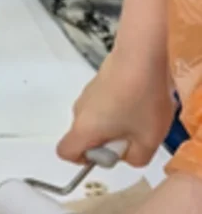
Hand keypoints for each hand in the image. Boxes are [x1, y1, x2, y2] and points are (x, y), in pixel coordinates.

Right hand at [57, 50, 174, 166]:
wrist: (143, 54)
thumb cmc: (142, 97)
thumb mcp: (149, 140)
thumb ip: (136, 158)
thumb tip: (128, 156)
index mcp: (83, 129)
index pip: (65, 152)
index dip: (83, 159)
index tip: (107, 152)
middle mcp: (79, 111)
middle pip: (85, 135)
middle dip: (108, 139)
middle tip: (135, 132)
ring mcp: (88, 94)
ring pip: (97, 118)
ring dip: (116, 120)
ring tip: (142, 112)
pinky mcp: (99, 80)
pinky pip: (105, 101)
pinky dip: (120, 104)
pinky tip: (142, 97)